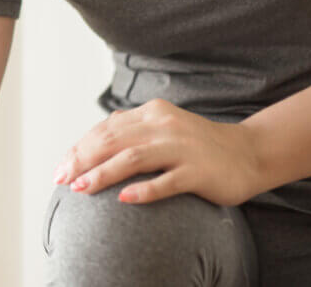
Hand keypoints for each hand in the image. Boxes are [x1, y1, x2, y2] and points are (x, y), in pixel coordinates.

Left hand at [53, 98, 263, 205]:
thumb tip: (97, 135)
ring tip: (81, 188)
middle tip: (62, 179)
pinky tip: (124, 199)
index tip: (61, 168)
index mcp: (153, 113)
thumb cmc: (199, 145)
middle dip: (83, 160)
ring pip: (134, 158)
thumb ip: (134, 129)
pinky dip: (144, 189)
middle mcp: (164, 126)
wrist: (249, 153)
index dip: (80, 148)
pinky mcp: (199, 171)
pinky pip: (168, 181)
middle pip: (114, 140)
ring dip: (103, 173)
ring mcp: (182, 148)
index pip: (106, 128)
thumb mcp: (164, 128)